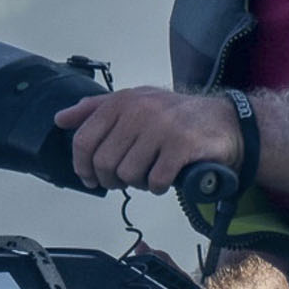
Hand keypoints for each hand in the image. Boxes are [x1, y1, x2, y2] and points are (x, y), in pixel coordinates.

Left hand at [53, 87, 241, 193]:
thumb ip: (96, 109)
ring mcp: (162, 128)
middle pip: (104, 162)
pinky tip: (165, 179)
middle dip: (111, 179)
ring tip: (148, 176)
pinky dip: (157, 187)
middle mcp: (140, 111)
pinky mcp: (183, 146)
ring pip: (128, 174)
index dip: (83, 166)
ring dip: (137, 183)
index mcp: (123, 101)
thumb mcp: (136, 103)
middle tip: (124, 180)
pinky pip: (155, 180)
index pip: (84, 140)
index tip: (90, 177)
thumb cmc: (178, 117)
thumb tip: (61, 119)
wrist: (227, 122)